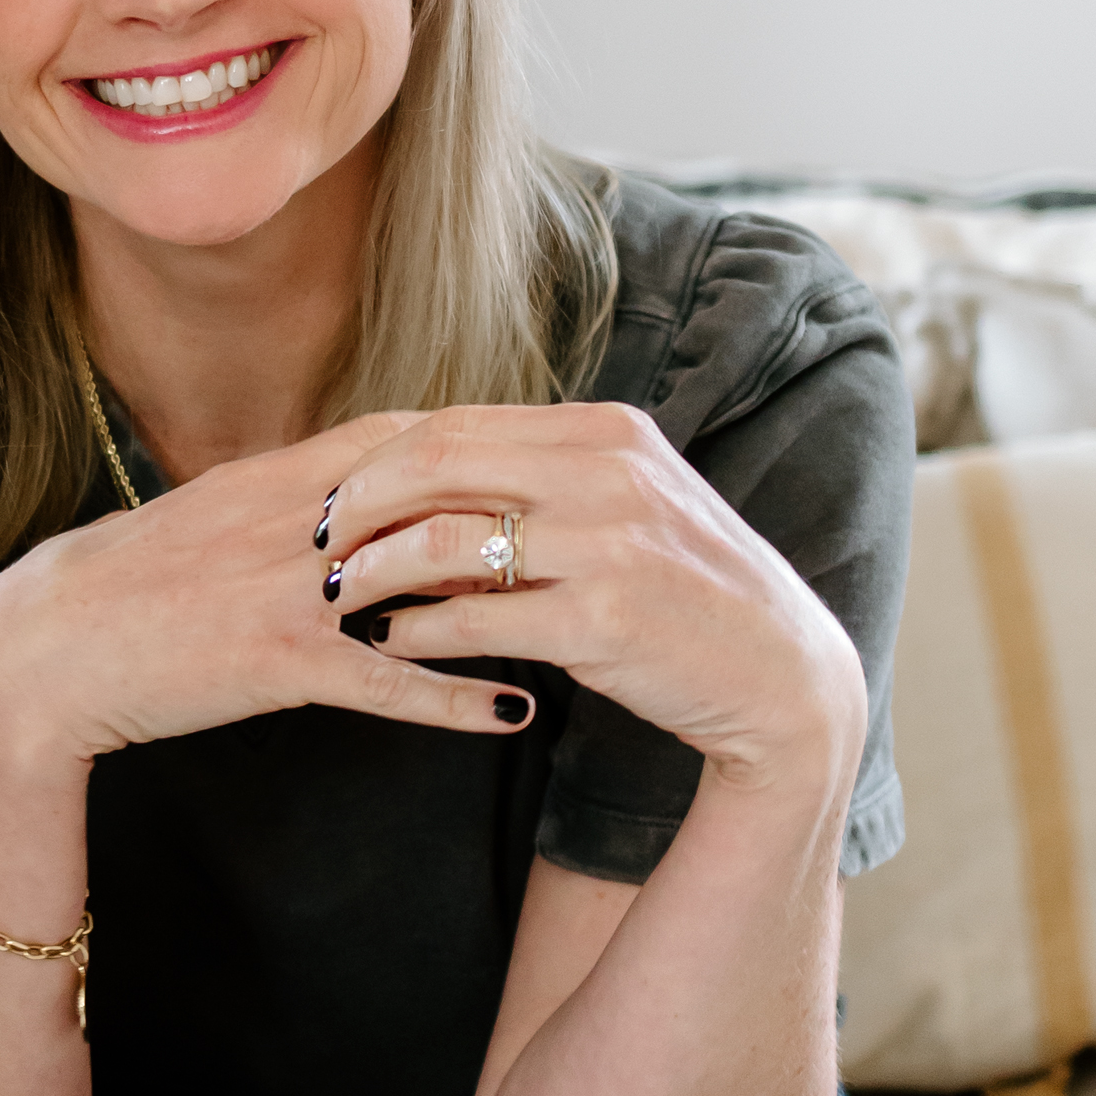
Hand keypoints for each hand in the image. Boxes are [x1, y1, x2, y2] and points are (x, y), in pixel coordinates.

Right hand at [0, 412, 542, 768]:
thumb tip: (366, 498)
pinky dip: (451, 696)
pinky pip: (382, 680)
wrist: (40, 649)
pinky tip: (513, 712)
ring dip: (509, 596)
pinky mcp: (270, 659)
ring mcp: (284, 588)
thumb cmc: (127, 590)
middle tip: (609, 526)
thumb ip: (292, 503)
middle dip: (524, 508)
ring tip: (590, 616)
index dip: (490, 442)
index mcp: (277, 478)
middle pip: (435, 495)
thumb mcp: (213, 521)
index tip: (560, 452)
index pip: (406, 439)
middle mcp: (290, 519)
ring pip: (423, 578)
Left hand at [321, 402, 866, 799]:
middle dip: (358, 501)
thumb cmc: (688, 594)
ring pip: (444, 536)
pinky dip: (418, 627)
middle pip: (438, 459)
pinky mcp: (603, 619)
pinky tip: (390, 642)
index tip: (336, 495)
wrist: (780, 673)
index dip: (381, 458)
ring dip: (374, 566)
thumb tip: (425, 495)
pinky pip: (476, 616)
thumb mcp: (626, 511)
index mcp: (609, 431)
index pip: (460, 423)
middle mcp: (608, 471)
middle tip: (316, 540)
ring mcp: (608, 543)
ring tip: (338, 594)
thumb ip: (540, 489)